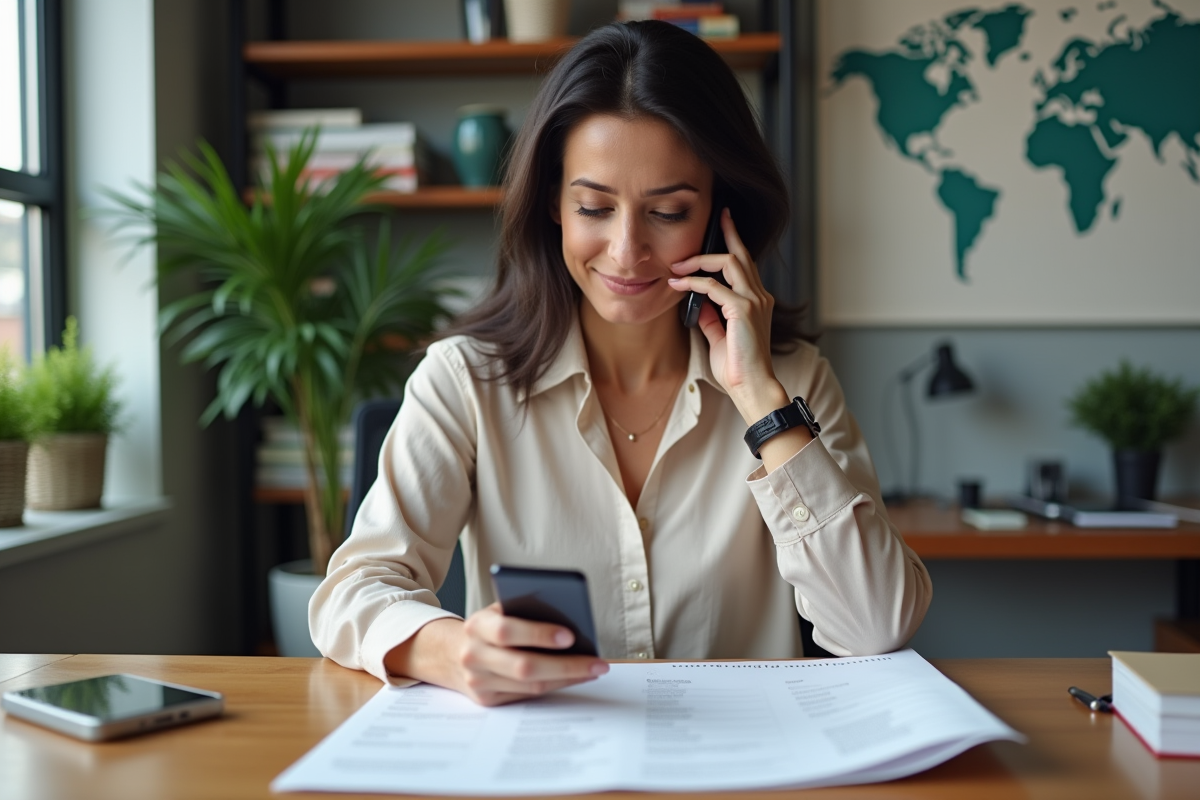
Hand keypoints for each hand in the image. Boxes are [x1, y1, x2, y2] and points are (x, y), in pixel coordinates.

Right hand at [386, 604, 608, 706]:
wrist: (450, 653)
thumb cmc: (488, 627)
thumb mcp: (498, 611)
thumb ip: (523, 611)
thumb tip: (569, 619)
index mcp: (476, 625)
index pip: (506, 631)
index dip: (538, 634)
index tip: (570, 634)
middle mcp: (473, 655)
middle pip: (523, 666)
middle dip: (565, 665)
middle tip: (597, 662)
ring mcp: (479, 681)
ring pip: (530, 686)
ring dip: (567, 678)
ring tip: (595, 669)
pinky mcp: (487, 700)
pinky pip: (528, 696)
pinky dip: (556, 686)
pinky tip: (577, 677)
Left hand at [667, 208, 787, 422]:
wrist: (752, 387)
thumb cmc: (736, 366)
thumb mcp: (719, 335)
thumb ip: (712, 315)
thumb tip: (697, 299)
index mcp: (757, 301)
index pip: (745, 264)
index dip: (734, 242)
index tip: (724, 223)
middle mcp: (759, 297)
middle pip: (741, 255)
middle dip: (726, 234)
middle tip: (711, 220)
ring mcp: (754, 302)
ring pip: (729, 263)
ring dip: (700, 260)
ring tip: (678, 265)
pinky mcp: (743, 310)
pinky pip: (714, 287)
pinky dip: (694, 282)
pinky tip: (678, 284)